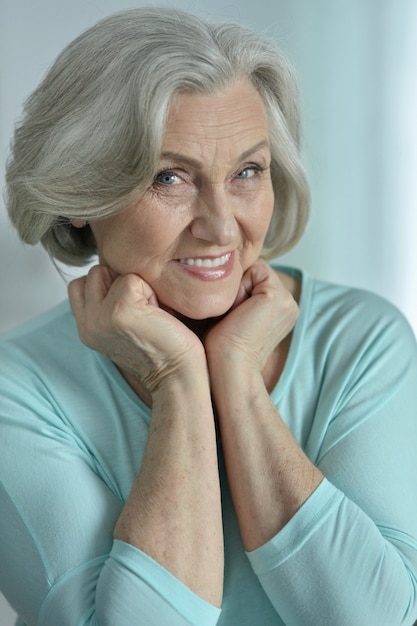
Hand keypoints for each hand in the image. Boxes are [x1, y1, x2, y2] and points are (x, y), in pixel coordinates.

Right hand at [68, 265, 204, 395]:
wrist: (177, 374)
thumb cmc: (161, 348)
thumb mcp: (123, 327)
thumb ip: (107, 303)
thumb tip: (113, 269)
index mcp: (86, 328)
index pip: (80, 284)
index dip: (106, 285)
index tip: (131, 305)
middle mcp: (88, 323)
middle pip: (96, 272)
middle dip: (122, 282)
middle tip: (143, 309)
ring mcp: (100, 317)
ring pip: (113, 272)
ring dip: (136, 285)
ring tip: (150, 311)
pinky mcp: (119, 310)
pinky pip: (132, 278)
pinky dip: (150, 291)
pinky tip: (157, 314)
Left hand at [204, 260, 298, 372]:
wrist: (229, 367)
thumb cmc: (223, 348)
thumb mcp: (235, 314)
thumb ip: (241, 294)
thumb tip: (226, 273)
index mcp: (281, 310)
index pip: (256, 279)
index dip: (237, 290)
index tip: (231, 317)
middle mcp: (289, 303)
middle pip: (255, 273)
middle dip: (238, 288)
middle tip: (232, 317)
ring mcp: (287, 299)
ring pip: (253, 271)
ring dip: (237, 289)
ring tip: (234, 315)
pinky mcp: (276, 296)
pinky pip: (253, 271)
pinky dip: (238, 289)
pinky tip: (237, 312)